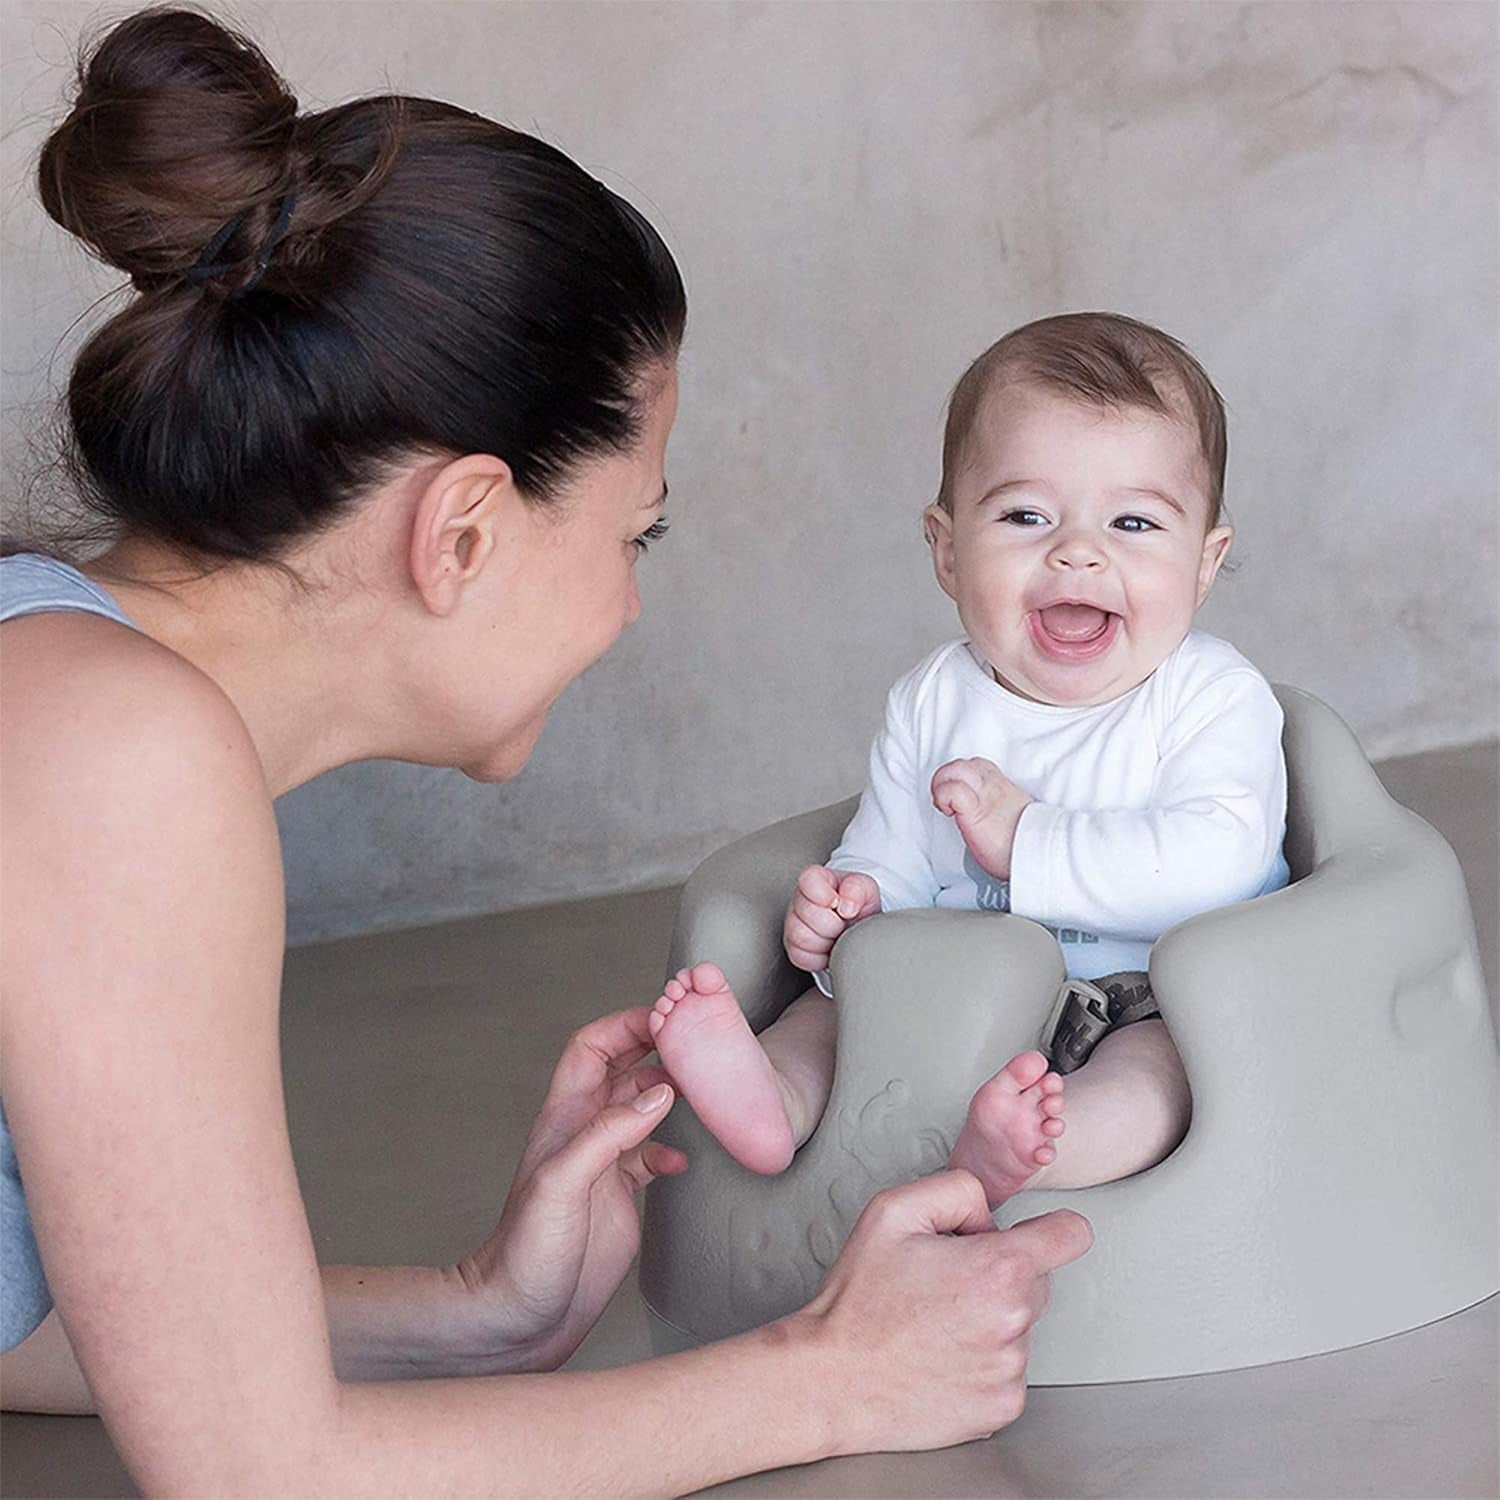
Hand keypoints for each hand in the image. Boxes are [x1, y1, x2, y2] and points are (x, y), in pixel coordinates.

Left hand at [455, 1007, 686, 1369]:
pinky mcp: (617, 1196)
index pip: (592, 1048)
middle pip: (621, 1070)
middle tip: (695, 1042)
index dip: (625, 1025)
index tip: (666, 1017)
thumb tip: (659, 1094)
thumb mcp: (563, 1183)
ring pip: (639, 1109)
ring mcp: (601, 1164)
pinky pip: (649, 1156)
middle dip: (655, 1049)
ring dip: (668, 1096)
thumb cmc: (523, 1254)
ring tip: (701, 1092)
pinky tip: (683, 1162)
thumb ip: (609, 1135)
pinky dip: (670, 1149)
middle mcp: (582, 1134)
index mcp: (564, 1119)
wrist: (520, 1317)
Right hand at [783, 864, 881, 971]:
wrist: (857, 924)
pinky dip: (820, 958)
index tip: (839, 903)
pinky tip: (830, 947)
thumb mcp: (866, 889)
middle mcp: (799, 900)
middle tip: (844, 922)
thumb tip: (846, 906)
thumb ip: (858, 889)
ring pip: (800, 937)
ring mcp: (793, 925)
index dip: (825, 895)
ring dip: (826, 941)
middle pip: (807, 913)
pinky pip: (801, 957)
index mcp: (815, 880)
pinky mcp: (794, 949)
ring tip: (838, 935)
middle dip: (833, 922)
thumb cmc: (857, 903)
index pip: (808, 880)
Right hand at [793, 1171, 1091, 1453]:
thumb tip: (989, 1214)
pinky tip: (941, 1358)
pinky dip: (983, 1362)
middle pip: (1040, 1280)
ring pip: (1021, 1326)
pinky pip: (1008, 1370)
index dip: (1053, 1228)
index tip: (1039, 1235)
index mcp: (997, 1269)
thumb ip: (956, 1189)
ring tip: (936, 1324)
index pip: (1070, 1235)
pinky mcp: (1002, 1409)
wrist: (833, 1380)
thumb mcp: (893, 1211)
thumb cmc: (860, 1301)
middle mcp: (1015, 1322)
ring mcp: (1011, 1371)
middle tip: (947, 1282)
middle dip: (1003, 1273)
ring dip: (991, 1319)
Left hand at [931, 757, 1032, 879]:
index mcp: (1000, 786)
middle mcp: (991, 785)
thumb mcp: (1011, 817)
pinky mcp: (974, 809)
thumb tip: (989, 821)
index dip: (960, 779)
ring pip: (955, 768)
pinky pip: (953, 790)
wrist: (1041, 851)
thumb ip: (998, 810)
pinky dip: (943, 797)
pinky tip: (950, 813)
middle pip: (963, 763)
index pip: (976, 766)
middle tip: (947, 803)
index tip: (958, 800)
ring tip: (946, 805)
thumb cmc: (1025, 843)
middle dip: (947, 779)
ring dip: (942, 784)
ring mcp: (983, 794)